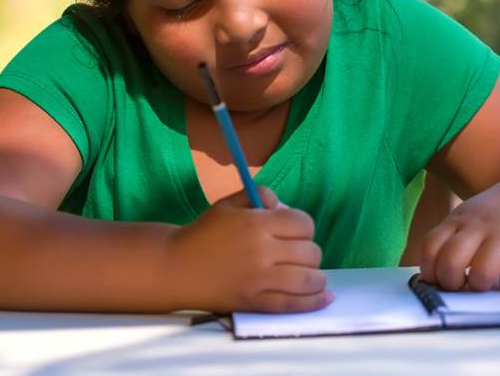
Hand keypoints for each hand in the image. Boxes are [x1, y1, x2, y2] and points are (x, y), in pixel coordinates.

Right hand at [165, 186, 332, 312]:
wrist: (175, 267)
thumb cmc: (204, 233)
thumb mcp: (230, 204)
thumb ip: (260, 195)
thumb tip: (284, 207)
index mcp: (257, 223)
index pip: (304, 224)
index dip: (303, 226)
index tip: (294, 231)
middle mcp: (262, 251)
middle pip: (310, 252)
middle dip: (308, 251)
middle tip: (296, 254)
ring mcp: (259, 279)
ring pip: (309, 279)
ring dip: (316, 277)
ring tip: (311, 275)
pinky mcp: (255, 302)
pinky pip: (293, 305)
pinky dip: (314, 302)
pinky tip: (324, 298)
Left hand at [418, 170, 499, 291]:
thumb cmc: (495, 216)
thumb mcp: (467, 218)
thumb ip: (450, 242)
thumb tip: (433, 281)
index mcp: (458, 219)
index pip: (430, 248)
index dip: (430, 272)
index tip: (438, 279)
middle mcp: (479, 226)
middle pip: (451, 262)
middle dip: (451, 283)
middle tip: (461, 284)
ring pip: (482, 274)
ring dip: (481, 285)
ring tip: (487, 281)